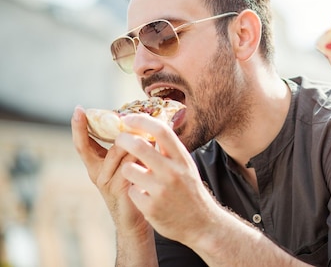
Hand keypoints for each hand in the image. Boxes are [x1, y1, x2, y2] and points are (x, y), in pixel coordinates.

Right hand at [71, 106, 149, 233]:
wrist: (137, 218)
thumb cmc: (134, 185)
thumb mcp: (128, 162)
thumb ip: (129, 146)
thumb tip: (140, 120)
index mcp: (97, 164)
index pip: (83, 143)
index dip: (79, 127)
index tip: (78, 110)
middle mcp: (97, 172)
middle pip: (92, 146)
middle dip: (96, 129)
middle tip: (105, 115)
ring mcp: (106, 182)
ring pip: (117, 152)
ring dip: (131, 140)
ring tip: (144, 130)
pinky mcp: (119, 189)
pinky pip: (129, 165)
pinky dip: (140, 155)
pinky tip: (151, 150)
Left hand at [114, 113, 216, 247]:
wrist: (201, 224)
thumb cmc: (189, 190)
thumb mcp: (186, 166)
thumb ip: (170, 150)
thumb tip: (152, 127)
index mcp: (182, 159)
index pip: (161, 131)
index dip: (141, 121)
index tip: (128, 118)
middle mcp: (172, 172)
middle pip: (139, 146)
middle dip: (123, 139)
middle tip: (118, 139)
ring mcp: (161, 190)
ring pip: (128, 169)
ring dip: (128, 170)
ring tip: (136, 175)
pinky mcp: (150, 207)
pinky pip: (131, 191)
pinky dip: (134, 192)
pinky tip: (145, 196)